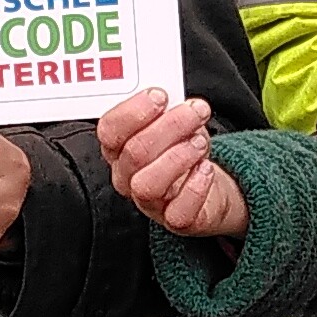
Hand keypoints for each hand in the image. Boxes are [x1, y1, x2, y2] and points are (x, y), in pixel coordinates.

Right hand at [98, 88, 249, 240]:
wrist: (207, 183)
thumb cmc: (183, 149)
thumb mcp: (173, 121)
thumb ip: (167, 108)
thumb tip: (174, 96)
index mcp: (119, 148)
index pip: (110, 130)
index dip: (134, 111)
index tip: (161, 96)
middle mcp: (128, 176)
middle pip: (134, 152)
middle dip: (170, 125)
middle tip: (194, 112)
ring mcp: (149, 202)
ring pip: (148, 184)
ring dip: (179, 157)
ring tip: (200, 142)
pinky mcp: (174, 220)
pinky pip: (178, 212)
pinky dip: (195, 187)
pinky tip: (206, 170)